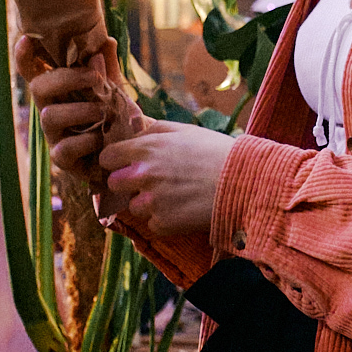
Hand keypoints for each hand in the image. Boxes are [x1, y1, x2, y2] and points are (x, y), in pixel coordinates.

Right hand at [15, 34, 121, 184]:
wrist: (131, 155)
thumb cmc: (116, 119)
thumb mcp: (115, 90)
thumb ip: (108, 68)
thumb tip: (106, 41)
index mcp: (59, 92)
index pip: (34, 72)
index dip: (24, 57)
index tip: (26, 39)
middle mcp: (51, 111)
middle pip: (38, 88)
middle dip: (66, 78)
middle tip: (95, 77)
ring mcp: (54, 136)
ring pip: (49, 116)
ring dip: (80, 110)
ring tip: (104, 111)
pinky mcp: (63, 161)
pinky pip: (64, 149)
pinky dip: (85, 140)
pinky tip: (100, 138)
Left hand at [99, 120, 235, 240]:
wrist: (244, 182)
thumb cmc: (217, 152)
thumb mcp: (186, 131)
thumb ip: (154, 129)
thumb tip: (134, 127)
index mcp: (147, 148)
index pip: (107, 157)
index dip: (116, 161)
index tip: (125, 164)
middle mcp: (143, 174)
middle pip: (113, 184)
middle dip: (127, 184)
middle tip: (150, 183)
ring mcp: (151, 201)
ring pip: (134, 207)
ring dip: (148, 204)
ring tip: (175, 197)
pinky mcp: (163, 223)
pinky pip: (153, 224)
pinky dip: (165, 220)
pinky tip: (185, 209)